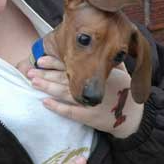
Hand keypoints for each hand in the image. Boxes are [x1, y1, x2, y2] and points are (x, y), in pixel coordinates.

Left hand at [27, 56, 144, 137]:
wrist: (133, 118)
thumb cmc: (126, 92)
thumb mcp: (121, 72)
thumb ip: (109, 60)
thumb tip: (102, 45)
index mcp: (100, 73)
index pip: (74, 65)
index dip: (56, 62)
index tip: (41, 59)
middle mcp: (94, 86)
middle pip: (65, 78)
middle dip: (46, 74)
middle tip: (30, 70)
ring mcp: (90, 102)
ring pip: (64, 93)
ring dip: (47, 87)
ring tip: (33, 82)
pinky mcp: (89, 117)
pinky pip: (70, 112)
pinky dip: (57, 107)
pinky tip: (45, 103)